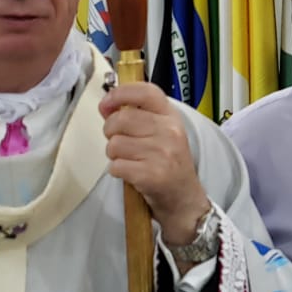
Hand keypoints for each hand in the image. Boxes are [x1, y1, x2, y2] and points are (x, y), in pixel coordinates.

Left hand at [101, 82, 209, 243]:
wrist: (184, 199)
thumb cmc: (169, 163)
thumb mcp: (163, 133)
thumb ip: (138, 116)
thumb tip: (106, 107)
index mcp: (171, 117)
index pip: (145, 92)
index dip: (120, 93)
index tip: (106, 104)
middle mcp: (169, 132)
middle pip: (121, 119)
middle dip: (110, 132)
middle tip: (119, 142)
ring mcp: (162, 153)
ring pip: (114, 144)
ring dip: (114, 155)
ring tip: (129, 160)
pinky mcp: (151, 175)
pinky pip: (116, 166)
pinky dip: (117, 171)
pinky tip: (130, 173)